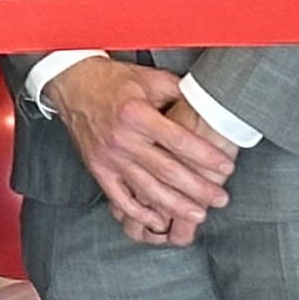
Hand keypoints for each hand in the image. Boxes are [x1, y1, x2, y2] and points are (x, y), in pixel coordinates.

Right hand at [43, 59, 236, 244]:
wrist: (72, 83)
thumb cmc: (113, 81)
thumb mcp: (150, 78)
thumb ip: (180, 93)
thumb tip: (210, 105)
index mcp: (137, 114)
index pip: (179, 141)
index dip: (205, 156)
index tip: (226, 167)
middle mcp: (122, 138)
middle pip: (167, 171)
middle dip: (198, 188)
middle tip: (220, 198)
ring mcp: (108, 157)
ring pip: (146, 189)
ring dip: (175, 205)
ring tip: (199, 214)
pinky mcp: (98, 169)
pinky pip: (119, 197)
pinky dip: (138, 213)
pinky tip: (157, 221)